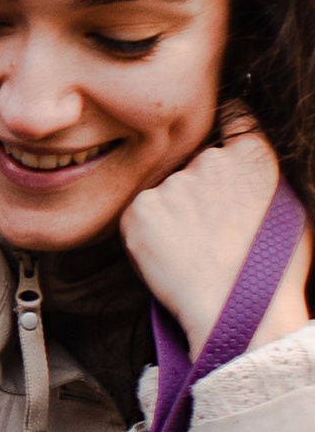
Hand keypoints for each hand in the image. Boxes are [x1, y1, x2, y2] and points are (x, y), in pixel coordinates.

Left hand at [120, 113, 310, 355]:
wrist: (240, 315)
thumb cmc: (272, 270)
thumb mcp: (290, 208)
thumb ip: (264, 171)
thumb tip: (247, 151)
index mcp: (254, 155)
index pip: (235, 116)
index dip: (228, 130)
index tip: (224, 142)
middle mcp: (211, 160)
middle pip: (198, 162)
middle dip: (202, 188)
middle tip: (214, 231)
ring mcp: (173, 184)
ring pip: (169, 190)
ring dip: (177, 212)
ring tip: (198, 250)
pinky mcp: (140, 210)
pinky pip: (143, 213)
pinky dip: (153, 232)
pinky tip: (175, 256)